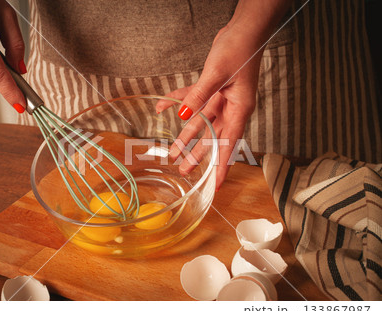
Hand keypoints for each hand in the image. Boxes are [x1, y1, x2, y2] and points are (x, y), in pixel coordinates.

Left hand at [156, 0, 290, 189]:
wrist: (244, 28)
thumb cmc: (239, 49)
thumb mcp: (216, 74)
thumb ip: (199, 96)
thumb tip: (183, 115)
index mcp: (239, 109)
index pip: (230, 144)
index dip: (222, 166)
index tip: (215, 185)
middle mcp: (232, 108)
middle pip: (213, 138)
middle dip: (198, 155)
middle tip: (183, 170)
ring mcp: (222, 99)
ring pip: (201, 123)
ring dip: (186, 135)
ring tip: (173, 151)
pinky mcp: (213, 88)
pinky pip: (194, 99)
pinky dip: (179, 102)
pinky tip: (163, 107)